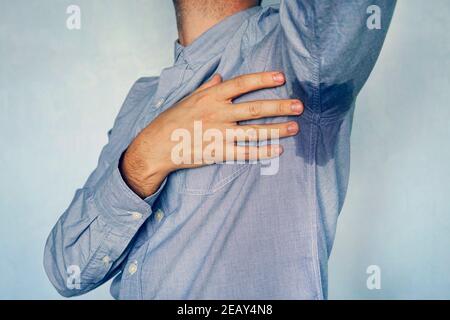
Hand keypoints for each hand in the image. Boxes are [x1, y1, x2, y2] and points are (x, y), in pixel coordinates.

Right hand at [120, 71, 303, 197]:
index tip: (281, 78)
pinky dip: (262, 152)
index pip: (242, 84)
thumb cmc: (173, 119)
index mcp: (211, 97)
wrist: (157, 145)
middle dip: (279, 106)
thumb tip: (222, 78)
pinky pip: (245, 152)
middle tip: (299, 106)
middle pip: (254, 108)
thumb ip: (208, 88)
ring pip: (254, 131)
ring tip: (295, 128)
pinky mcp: (218, 153)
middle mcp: (217, 113)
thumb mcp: (189, 98)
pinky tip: (278, 151)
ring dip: (276, 130)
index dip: (262, 79)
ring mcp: (218, 134)